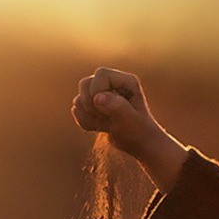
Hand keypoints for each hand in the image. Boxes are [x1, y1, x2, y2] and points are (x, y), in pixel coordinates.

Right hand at [70, 67, 188, 188]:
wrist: (139, 144)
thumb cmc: (139, 131)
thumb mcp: (130, 120)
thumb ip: (116, 107)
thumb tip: (98, 97)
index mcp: (125, 81)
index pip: (100, 74)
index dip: (97, 90)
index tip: (105, 108)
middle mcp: (112, 85)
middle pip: (85, 84)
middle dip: (89, 103)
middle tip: (104, 117)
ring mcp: (101, 95)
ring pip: (79, 98)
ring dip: (88, 115)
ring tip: (105, 124)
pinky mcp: (93, 107)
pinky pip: (78, 110)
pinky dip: (85, 122)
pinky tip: (100, 127)